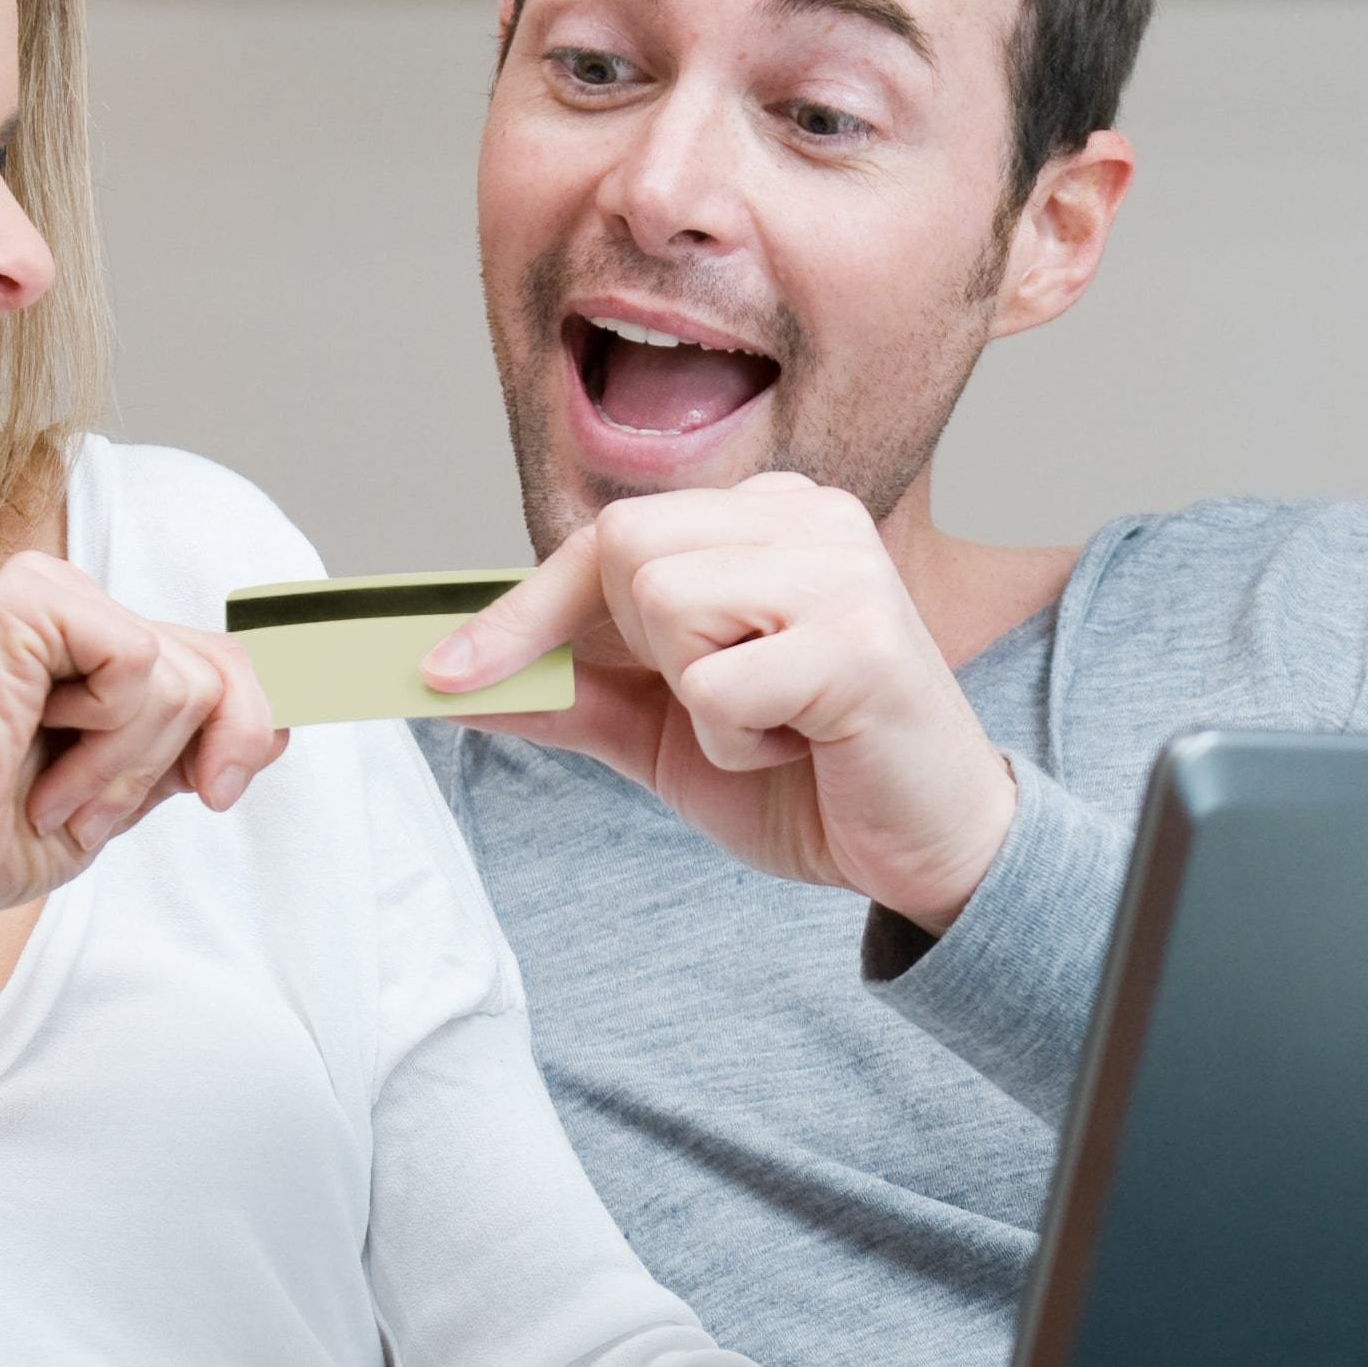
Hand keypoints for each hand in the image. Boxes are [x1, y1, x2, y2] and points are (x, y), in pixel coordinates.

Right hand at [0, 550, 286, 910]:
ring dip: (125, 767)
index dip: (260, 719)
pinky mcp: (36, 596)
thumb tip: (284, 716)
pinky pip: (142, 664)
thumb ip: (191, 749)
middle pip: (229, 667)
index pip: (227, 664)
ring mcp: (58, 598)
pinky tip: (34, 736)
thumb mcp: (122, 799)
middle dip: (206, 755)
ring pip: (187, 680)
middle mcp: (84, 618)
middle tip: (112, 815)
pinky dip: (104, 729)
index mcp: (104, 664)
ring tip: (50, 788)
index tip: (230, 783)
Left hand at [425, 473, 1017, 932]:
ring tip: (776, 722)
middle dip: (636, 653)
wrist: (930, 849)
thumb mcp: (668, 734)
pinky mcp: (863, 641)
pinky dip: (738, 741)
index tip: (437, 670)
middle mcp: (810, 517)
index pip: (608, 536)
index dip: (520, 608)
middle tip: (722, 701)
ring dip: (696, 702)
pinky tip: (807, 744)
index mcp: (768, 518)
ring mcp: (843, 570)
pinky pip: (718, 685)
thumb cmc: (811, 777)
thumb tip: (451, 684)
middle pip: (624, 550)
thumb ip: (571, 696)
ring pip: (665, 605)